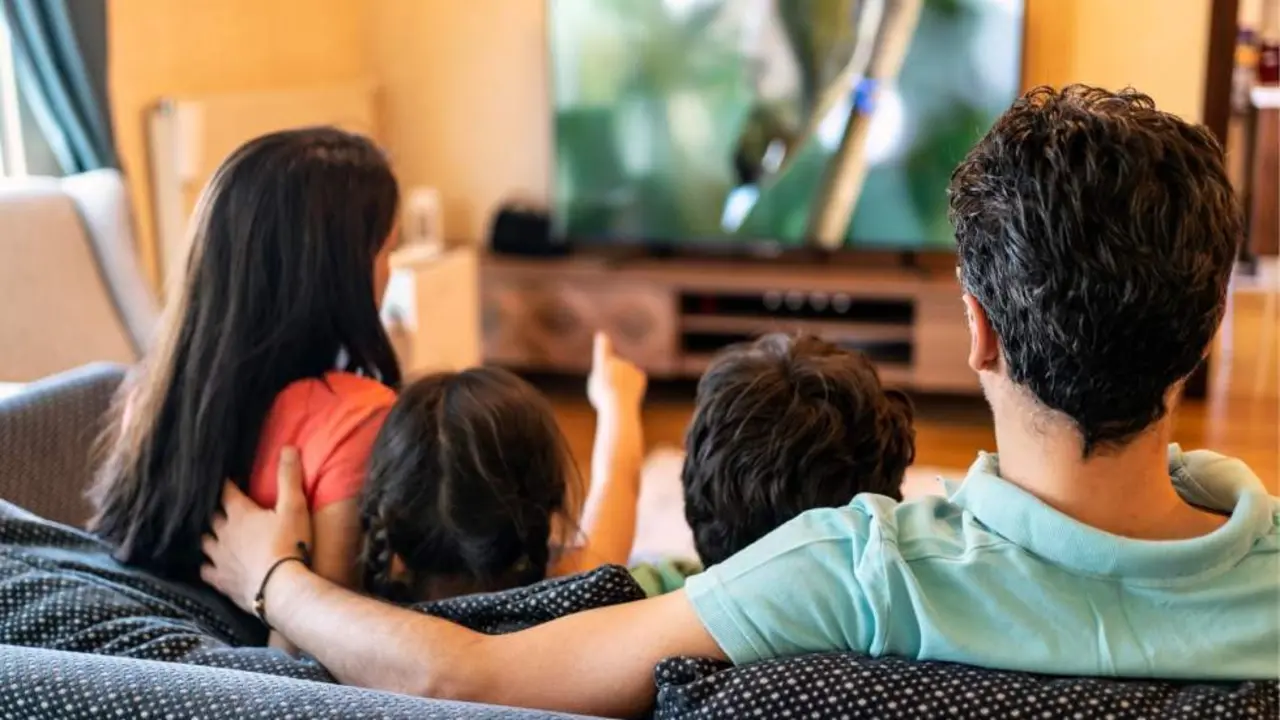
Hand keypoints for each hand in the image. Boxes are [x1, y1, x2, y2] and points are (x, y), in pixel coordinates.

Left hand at [201, 447, 313, 611]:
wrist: (282, 588)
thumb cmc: (290, 544)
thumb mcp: (294, 507)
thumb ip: (289, 478)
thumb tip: (287, 448)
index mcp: (240, 513)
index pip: (226, 492)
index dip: (226, 484)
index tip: (227, 479)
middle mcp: (223, 533)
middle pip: (211, 517)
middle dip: (215, 511)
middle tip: (220, 507)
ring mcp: (219, 558)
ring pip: (204, 543)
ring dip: (207, 537)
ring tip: (212, 534)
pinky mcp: (221, 581)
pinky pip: (205, 571)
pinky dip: (206, 566)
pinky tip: (209, 566)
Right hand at [587, 333, 646, 416]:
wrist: (619, 404)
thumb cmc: (603, 399)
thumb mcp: (596, 389)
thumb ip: (602, 378)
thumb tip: (613, 375)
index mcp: (603, 363)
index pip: (603, 349)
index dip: (603, 343)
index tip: (602, 335)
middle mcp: (617, 361)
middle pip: (614, 369)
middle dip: (613, 378)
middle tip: (610, 391)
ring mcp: (630, 366)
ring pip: (625, 375)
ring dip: (623, 384)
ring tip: (619, 395)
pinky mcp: (640, 374)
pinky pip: (635, 380)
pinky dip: (632, 387)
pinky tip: (629, 394)